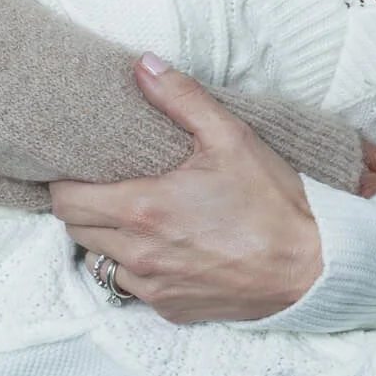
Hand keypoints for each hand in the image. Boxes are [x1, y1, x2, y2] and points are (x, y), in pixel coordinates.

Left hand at [51, 58, 322, 323]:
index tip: (75, 166)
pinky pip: (132, 288)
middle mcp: (139, 254)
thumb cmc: (273, 201)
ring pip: (99, 261)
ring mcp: (154, 287)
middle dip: (78, 204)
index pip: (66, 200)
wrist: (313, 267)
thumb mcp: (231, 137)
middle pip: (74, 230)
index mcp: (144, 208)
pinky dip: (135, 266)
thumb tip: (142, 65)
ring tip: (129, 213)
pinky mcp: (171, 310)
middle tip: (99, 182)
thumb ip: (180, 98)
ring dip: (105, 237)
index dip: (63, 180)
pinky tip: (160, 246)